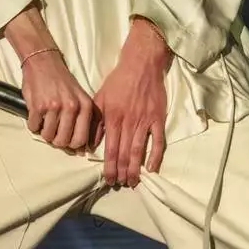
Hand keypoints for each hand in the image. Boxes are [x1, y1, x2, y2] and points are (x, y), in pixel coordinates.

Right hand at [2, 4, 95, 151]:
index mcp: (85, 106)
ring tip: (44, 121)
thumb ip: (83, 120)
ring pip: (47, 136)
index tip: (67, 142)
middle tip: (53, 132)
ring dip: (43, 132)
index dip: (72, 145)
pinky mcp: (38, 106)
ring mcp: (54, 107)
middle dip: (56, 141)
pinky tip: (35, 114)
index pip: (80, 139)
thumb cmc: (62, 81)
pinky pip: (33, 127)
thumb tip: (82, 148)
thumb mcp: (80, 97)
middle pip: (63, 141)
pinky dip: (33, 124)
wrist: (44, 61)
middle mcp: (71, 107)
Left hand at [93, 18, 170, 187]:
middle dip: (121, 171)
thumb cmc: (118, 80)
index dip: (109, 166)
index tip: (108, 179)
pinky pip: (158, 140)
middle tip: (120, 184)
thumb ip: (96, 121)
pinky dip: (156, 155)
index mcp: (112, 117)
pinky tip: (152, 168)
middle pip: (124, 152)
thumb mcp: (100, 98)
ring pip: (139, 150)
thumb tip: (91, 143)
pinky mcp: (157, 118)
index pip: (110, 148)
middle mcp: (128, 121)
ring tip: (133, 181)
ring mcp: (144, 120)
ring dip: (135, 168)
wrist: (140, 64)